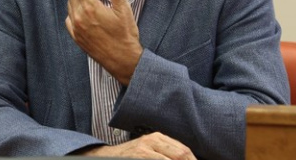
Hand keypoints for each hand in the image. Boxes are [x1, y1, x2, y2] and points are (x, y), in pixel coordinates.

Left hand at [61, 0, 142, 84]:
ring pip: (70, 3)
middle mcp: (79, 16)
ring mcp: (76, 27)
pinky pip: (69, 17)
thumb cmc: (126, 35)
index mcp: (91, 7)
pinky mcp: (75, 36)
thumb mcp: (124, 10)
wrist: (122, 60)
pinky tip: (83, 9)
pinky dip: (73, 9)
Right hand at [81, 132, 195, 159]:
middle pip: (182, 155)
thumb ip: (166, 152)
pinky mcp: (140, 155)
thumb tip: (189, 158)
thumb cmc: (131, 155)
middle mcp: (153, 140)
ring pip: (173, 157)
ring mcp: (145, 149)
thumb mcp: (149, 150)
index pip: (185, 151)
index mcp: (158, 137)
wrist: (106, 156)